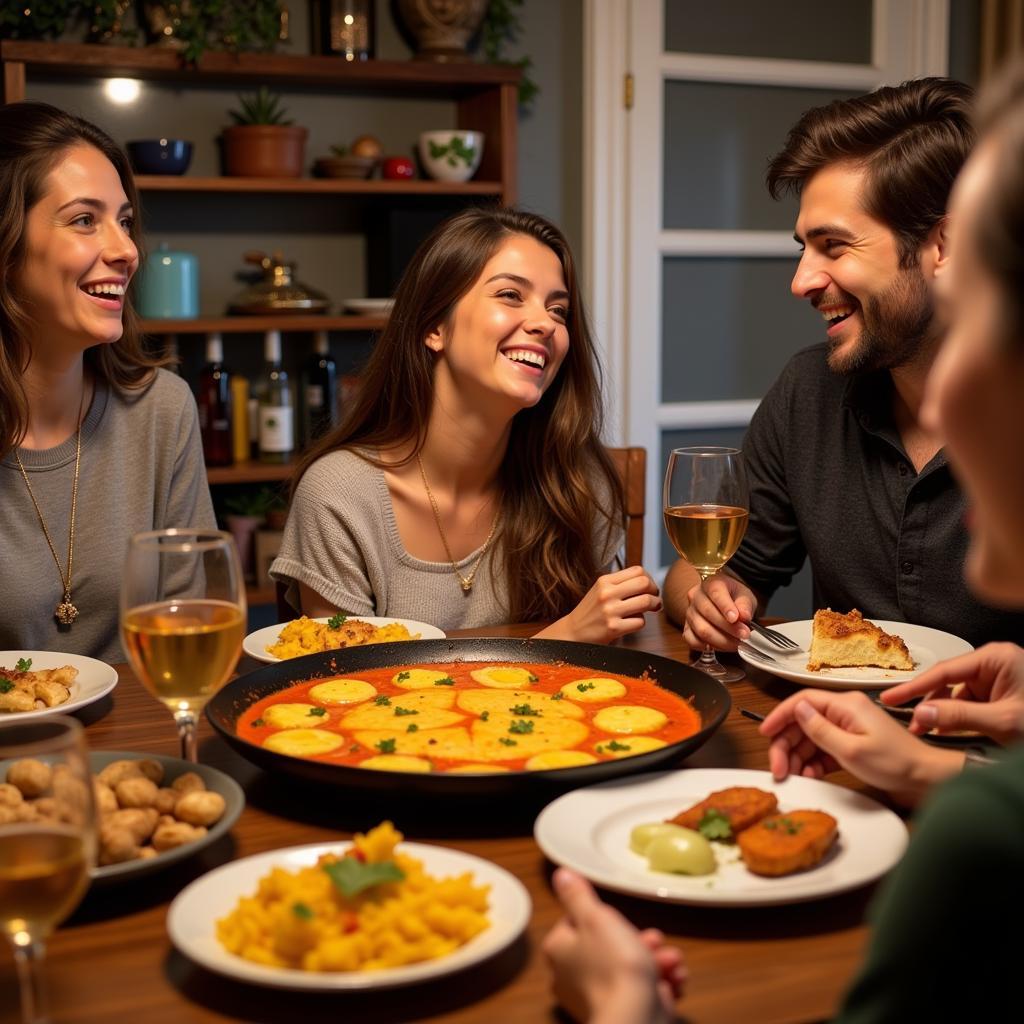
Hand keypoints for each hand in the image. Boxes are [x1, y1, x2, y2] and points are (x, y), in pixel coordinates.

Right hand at [538, 566, 661, 643]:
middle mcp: (607, 593)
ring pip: (646, 602)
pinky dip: (640, 622)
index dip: (649, 578)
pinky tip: (632, 623)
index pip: (637, 570)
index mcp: (604, 581)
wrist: (572, 632)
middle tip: (654, 598)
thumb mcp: (600, 590)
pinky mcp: (613, 628)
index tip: (649, 588)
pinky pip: (640, 621)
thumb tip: (647, 582)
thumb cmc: (590, 612)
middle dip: (655, 591)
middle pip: (644, 583)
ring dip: (654, 605)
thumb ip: (620, 583)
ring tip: (652, 609)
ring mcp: (610, 611)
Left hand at [542, 868, 684, 1023]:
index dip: (605, 919)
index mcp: (559, 950)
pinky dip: (659, 984)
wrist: (636, 1017)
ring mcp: (595, 998)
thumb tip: (561, 875)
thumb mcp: (595, 917)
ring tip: (672, 960)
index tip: (620, 921)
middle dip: (639, 942)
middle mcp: (571, 976)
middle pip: (608, 946)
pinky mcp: (619, 1013)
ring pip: (628, 969)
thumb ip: (577, 896)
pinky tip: (674, 979)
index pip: (579, 922)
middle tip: (656, 940)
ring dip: (655, 961)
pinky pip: (639, 992)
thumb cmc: (615, 964)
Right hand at [681, 573, 755, 651]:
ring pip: (701, 629)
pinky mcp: (686, 628)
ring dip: (721, 640)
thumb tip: (744, 616)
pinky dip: (707, 647)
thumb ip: (745, 604)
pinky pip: (692, 641)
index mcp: (711, 583)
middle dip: (728, 627)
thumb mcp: (745, 595)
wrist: (724, 601)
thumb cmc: (734, 597)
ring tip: (737, 643)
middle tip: (744, 634)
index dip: (725, 606)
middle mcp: (696, 597)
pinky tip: (721, 646)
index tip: (736, 618)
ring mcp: (689, 613)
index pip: (715, 592)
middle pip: (707, 612)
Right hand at [759, 689, 962, 805]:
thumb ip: (820, 730)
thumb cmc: (894, 764)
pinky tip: (810, 776)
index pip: (802, 701)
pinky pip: (824, 749)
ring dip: (798, 757)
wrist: (927, 780)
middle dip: (787, 745)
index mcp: (845, 705)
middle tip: (778, 769)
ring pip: (811, 738)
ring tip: (794, 777)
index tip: (765, 733)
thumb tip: (796, 709)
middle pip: (803, 722)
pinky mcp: (853, 744)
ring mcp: (849, 728)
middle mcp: (845, 712)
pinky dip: (814, 763)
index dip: (780, 716)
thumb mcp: (852, 750)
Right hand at [882, 642, 1023, 745]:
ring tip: (927, 733)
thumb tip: (921, 716)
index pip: (944, 670)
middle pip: (949, 681)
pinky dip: (958, 718)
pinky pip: (970, 703)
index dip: (913, 687)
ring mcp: (999, 679)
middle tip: (909, 723)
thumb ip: (958, 717)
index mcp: (996, 658)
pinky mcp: (1002, 695)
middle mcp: (995, 663)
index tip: (889, 698)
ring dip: (943, 714)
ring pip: (958, 694)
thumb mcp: (1003, 722)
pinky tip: (946, 732)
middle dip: (929, 704)